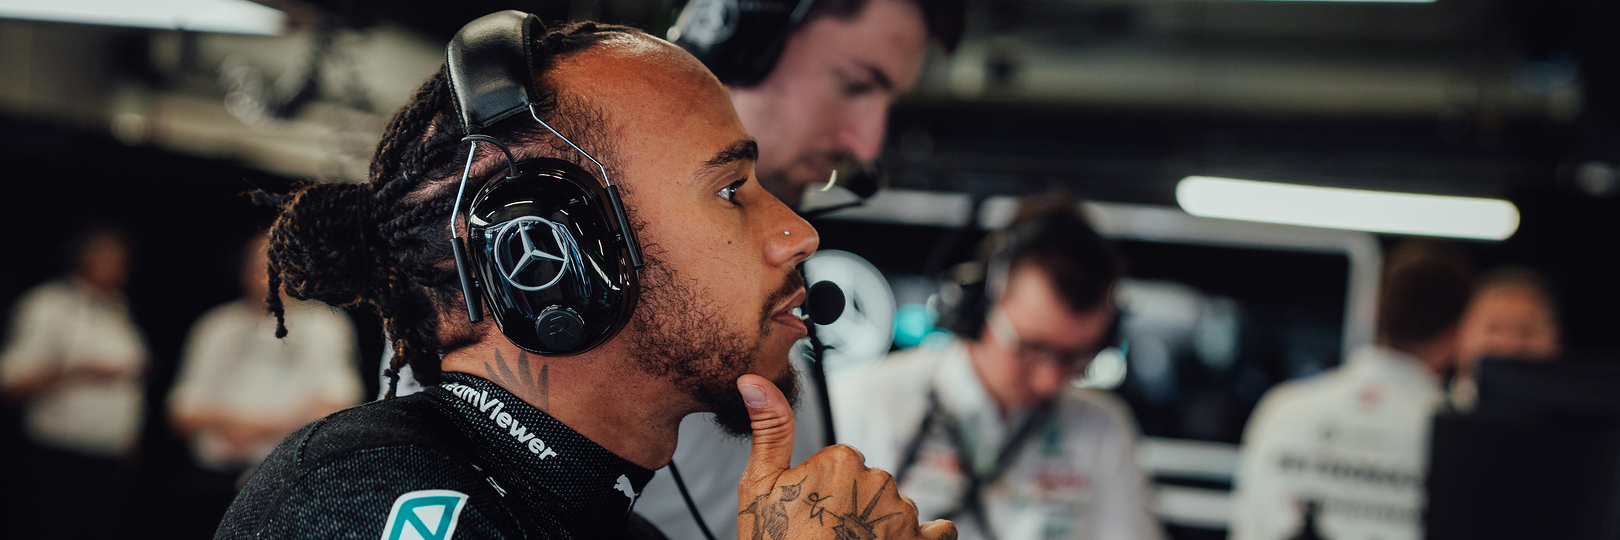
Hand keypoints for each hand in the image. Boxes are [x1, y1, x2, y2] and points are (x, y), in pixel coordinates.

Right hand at [736, 374, 954, 539]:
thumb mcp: (760, 487)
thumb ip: (770, 430)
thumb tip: (752, 379)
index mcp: (841, 460)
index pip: (844, 466)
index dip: (825, 493)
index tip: (810, 513)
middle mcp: (878, 480)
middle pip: (871, 487)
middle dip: (853, 509)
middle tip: (827, 535)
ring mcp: (902, 516)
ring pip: (897, 510)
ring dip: (881, 527)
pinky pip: (939, 533)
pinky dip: (925, 539)